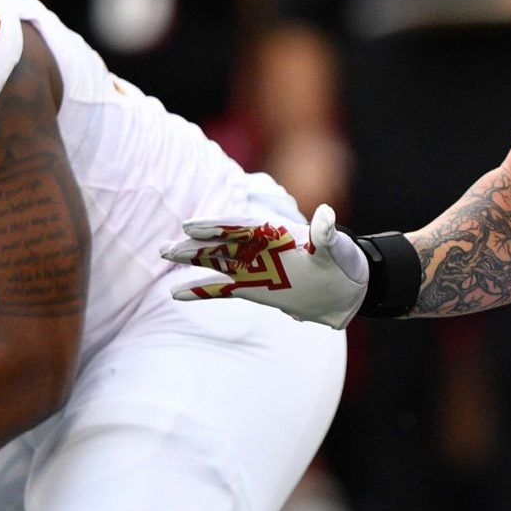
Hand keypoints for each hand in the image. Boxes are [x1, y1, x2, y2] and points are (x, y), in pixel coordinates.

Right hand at [165, 204, 367, 326]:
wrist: (347, 289)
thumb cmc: (344, 263)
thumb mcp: (338, 249)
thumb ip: (326, 235)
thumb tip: (326, 216)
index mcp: (276, 233)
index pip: (241, 227)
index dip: (217, 227)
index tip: (192, 227)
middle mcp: (260, 248)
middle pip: (221, 243)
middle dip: (195, 244)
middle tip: (166, 248)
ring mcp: (254, 268)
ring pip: (216, 261)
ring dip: (191, 259)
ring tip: (164, 255)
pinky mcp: (253, 288)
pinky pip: (222, 289)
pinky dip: (201, 290)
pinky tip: (176, 293)